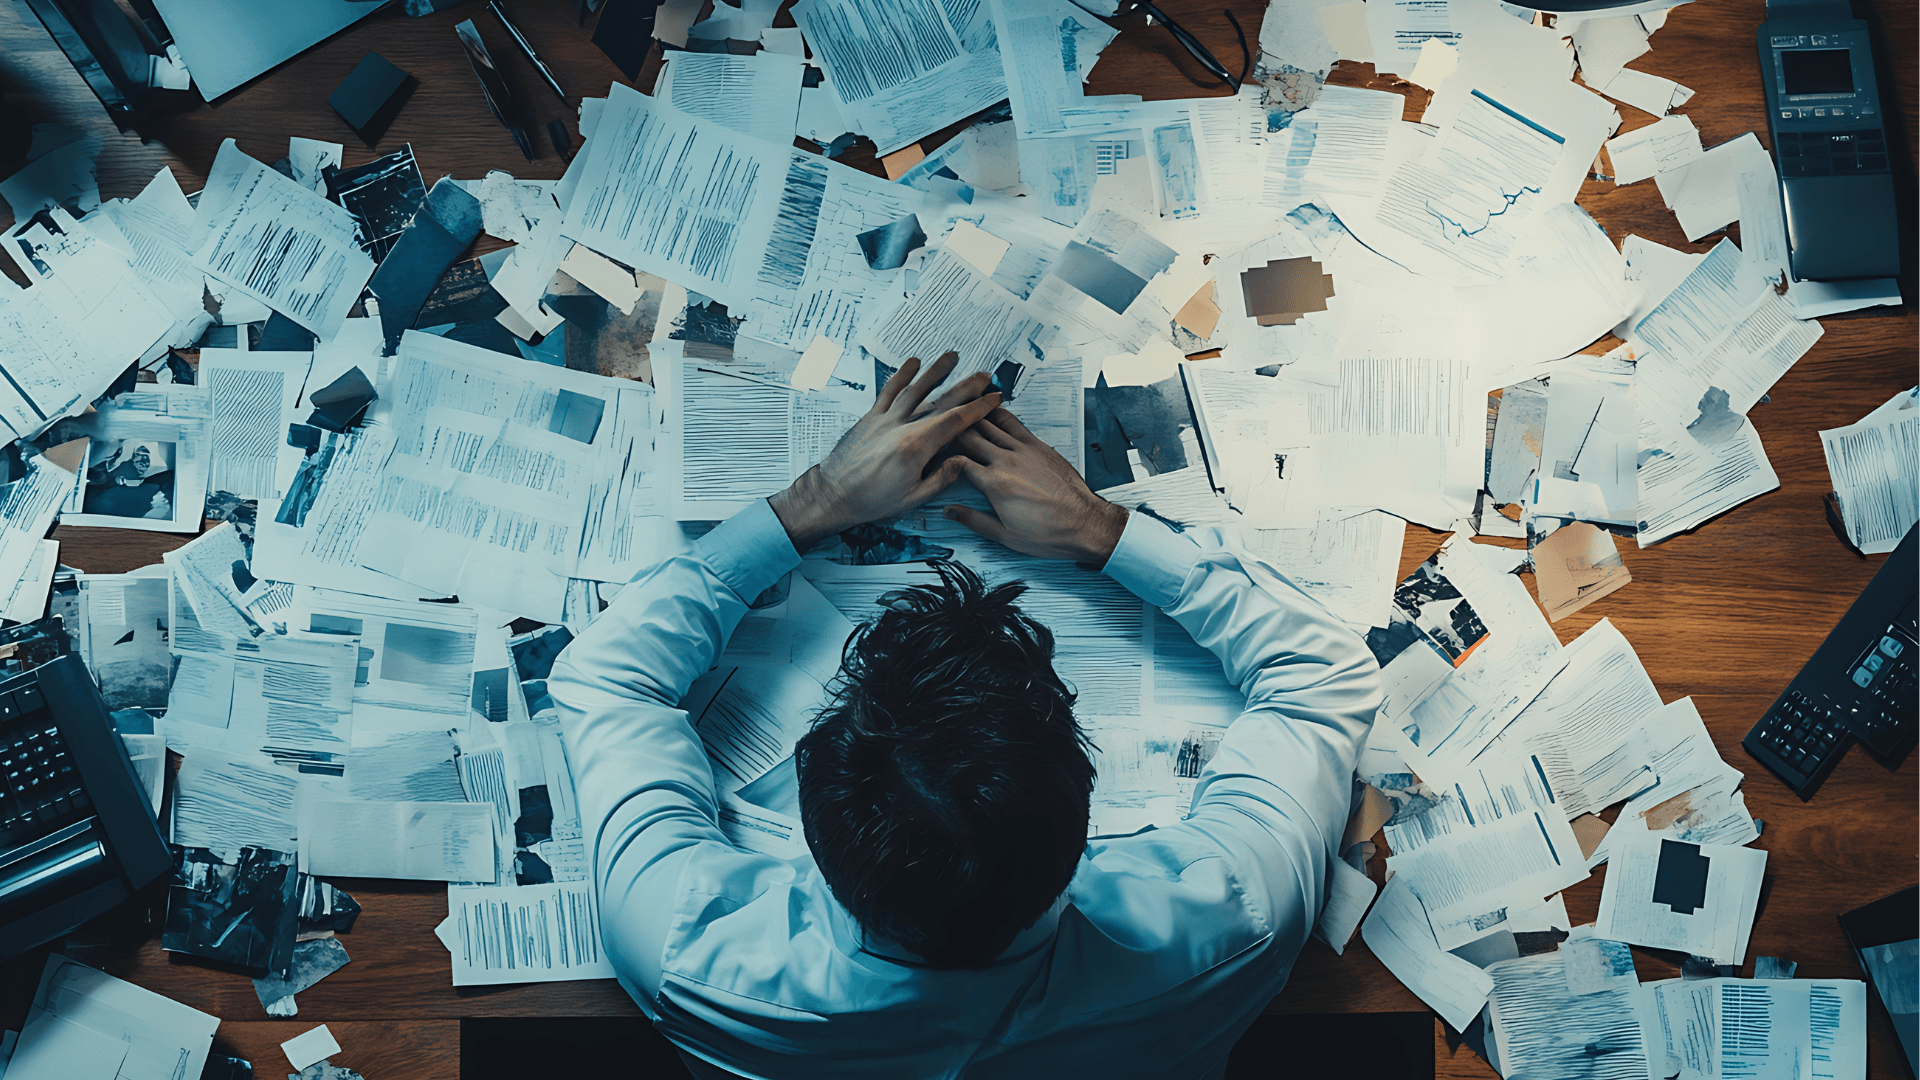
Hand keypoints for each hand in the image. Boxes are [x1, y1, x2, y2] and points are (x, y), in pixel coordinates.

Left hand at [769, 353, 999, 551]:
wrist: (834, 494)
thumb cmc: (872, 500)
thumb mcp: (913, 497)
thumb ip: (941, 478)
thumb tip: (963, 461)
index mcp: (915, 448)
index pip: (955, 421)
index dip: (978, 408)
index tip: (994, 399)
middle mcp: (901, 427)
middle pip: (940, 401)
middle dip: (965, 386)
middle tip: (985, 375)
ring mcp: (884, 419)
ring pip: (915, 390)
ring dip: (935, 372)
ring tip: (953, 357)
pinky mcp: (870, 418)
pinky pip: (888, 392)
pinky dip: (901, 376)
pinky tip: (913, 362)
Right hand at [944, 408, 1127, 564]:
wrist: (1085, 523)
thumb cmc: (1049, 533)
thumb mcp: (1005, 536)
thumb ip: (973, 521)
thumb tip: (949, 511)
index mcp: (994, 485)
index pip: (957, 463)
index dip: (941, 458)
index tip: (933, 457)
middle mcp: (1006, 462)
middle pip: (969, 437)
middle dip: (951, 431)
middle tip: (937, 424)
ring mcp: (1024, 450)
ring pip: (989, 424)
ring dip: (971, 416)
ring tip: (956, 407)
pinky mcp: (1038, 445)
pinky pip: (1013, 423)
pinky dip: (997, 414)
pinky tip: (989, 409)